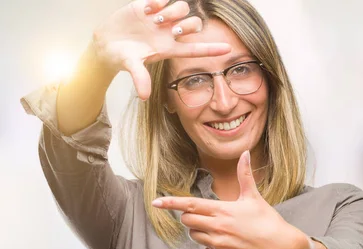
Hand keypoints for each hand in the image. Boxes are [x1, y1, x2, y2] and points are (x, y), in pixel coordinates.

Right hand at [92, 0, 230, 99]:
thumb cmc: (121, 57)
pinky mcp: (149, 6)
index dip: (212, 49)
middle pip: (194, 25)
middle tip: (167, 27)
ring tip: (153, 18)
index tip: (229, 49)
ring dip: (172, 11)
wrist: (105, 42)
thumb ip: (139, 78)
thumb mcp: (130, 66)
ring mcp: (161, 19)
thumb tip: (143, 97)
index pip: (196, 49)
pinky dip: (159, 1)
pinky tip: (146, 9)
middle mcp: (169, 33)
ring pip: (182, 8)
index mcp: (169, 49)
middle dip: (186, 25)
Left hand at [151, 151, 312, 248]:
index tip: (155, 202)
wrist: (281, 248)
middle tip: (211, 216)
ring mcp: (219, 246)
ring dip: (202, 233)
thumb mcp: (254, 197)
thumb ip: (244, 176)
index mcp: (223, 210)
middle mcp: (218, 228)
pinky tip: (231, 245)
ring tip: (224, 231)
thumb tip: (245, 153)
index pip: (191, 204)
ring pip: (195, 237)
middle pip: (188, 221)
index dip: (171, 203)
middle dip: (193, 217)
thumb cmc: (268, 220)